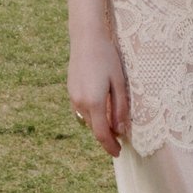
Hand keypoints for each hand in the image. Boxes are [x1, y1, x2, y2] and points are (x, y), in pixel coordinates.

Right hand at [69, 37, 130, 156]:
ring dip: (100, 125)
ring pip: (88, 120)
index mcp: (94, 102)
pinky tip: (102, 108)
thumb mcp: (119, 83)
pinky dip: (93, 115)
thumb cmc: (107, 58)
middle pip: (94, 129)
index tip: (119, 153)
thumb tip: (121, 131)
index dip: (110, 146)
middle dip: (107, 137)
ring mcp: (73, 98)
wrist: (86, 39)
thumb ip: (120, 109)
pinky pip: (82, 111)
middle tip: (121, 140)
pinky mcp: (71, 92)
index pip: (102, 134)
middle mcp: (80, 103)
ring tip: (113, 124)